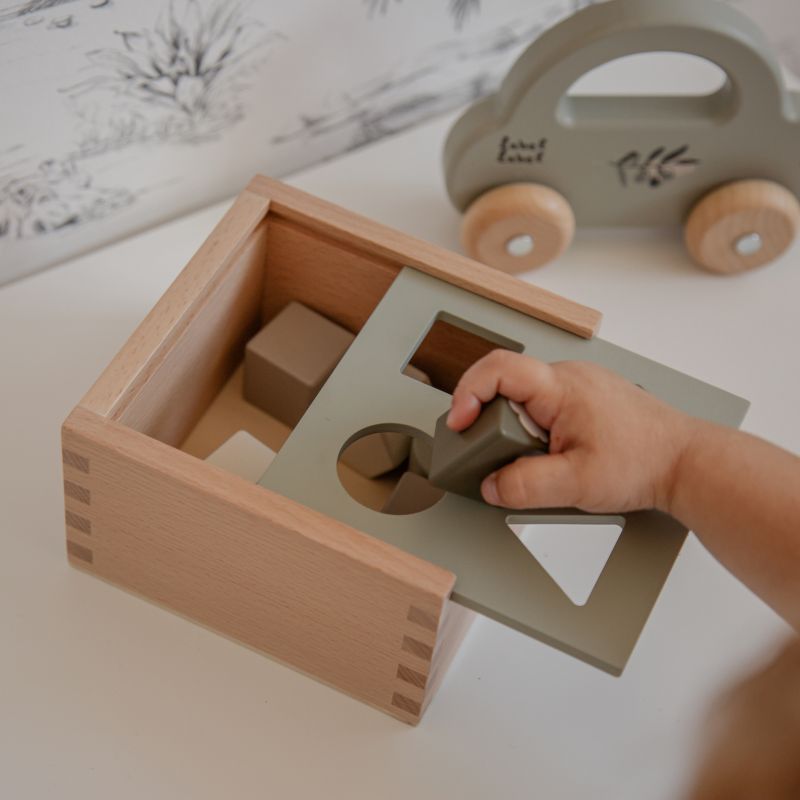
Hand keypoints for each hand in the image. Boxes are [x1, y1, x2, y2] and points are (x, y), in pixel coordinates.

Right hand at [447, 351, 696, 511]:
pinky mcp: (586, 397)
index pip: (498, 369)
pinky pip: (544, 405)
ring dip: (516, 428)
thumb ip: (526, 486)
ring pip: (525, 398)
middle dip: (492, 422)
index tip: (459, 423)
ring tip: (537, 459)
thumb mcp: (577, 483)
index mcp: (562, 386)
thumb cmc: (644, 461)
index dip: (468, 392)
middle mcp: (568, 376)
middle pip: (506, 386)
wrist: (686, 461)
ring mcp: (579, 384)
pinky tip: (553, 454)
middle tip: (498, 455)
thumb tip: (492, 485)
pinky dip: (535, 428)